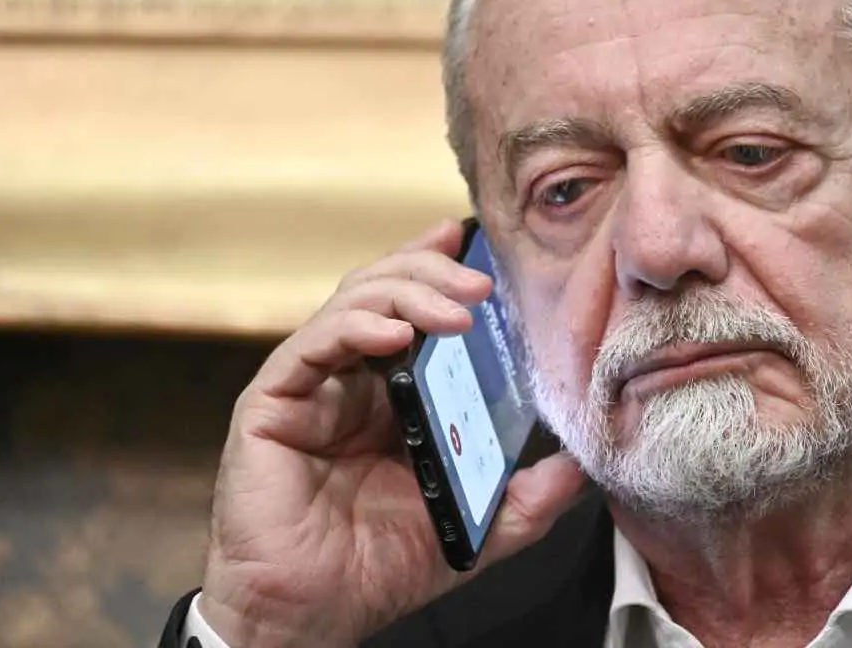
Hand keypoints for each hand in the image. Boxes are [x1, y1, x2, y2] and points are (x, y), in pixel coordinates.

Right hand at [198, 220, 586, 647]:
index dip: (437, 269)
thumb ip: (527, 496)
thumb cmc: (379, 569)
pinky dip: (354, 328)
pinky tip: (395, 334)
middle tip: (481, 281)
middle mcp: (347, 379)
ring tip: (456, 309)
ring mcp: (308, 388)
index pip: (413, 309)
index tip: (474, 241)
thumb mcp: (474, 524)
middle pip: (385, 292)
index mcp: (389, 394)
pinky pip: (312, 346)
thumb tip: (579, 465)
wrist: (312, 617)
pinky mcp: (271, 404)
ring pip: (351, 304)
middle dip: (433, 274)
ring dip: (406, 294)